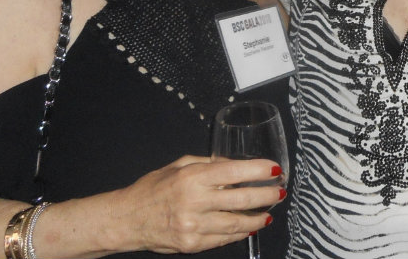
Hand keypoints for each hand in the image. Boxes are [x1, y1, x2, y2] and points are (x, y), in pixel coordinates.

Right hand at [109, 154, 284, 253]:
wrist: (127, 220)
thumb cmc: (152, 189)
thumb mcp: (178, 166)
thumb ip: (208, 164)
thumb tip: (235, 165)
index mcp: (192, 178)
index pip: (234, 172)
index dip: (258, 170)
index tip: (275, 169)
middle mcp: (194, 202)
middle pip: (241, 199)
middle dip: (266, 195)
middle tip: (280, 192)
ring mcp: (194, 226)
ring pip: (237, 223)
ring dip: (258, 217)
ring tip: (269, 211)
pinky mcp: (192, 244)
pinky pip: (224, 239)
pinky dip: (240, 232)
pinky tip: (250, 225)